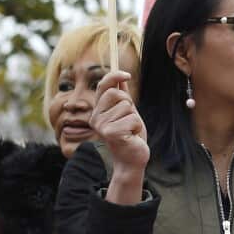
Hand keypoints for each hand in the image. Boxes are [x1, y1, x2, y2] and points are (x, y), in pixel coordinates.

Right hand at [91, 71, 147, 203]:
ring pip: (127, 107)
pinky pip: (133, 119)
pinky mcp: (111, 133)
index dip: (114, 76)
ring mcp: (102, 126)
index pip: (102, 86)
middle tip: (129, 119)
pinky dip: (137, 127)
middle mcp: (95, 118)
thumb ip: (122, 97)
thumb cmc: (130, 136)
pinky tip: (131, 137)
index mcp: (98, 111)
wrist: (132, 159)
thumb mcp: (126, 113)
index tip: (127, 75)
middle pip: (116, 94)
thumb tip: (122, 79)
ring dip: (135, 118)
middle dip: (129, 104)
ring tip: (130, 130)